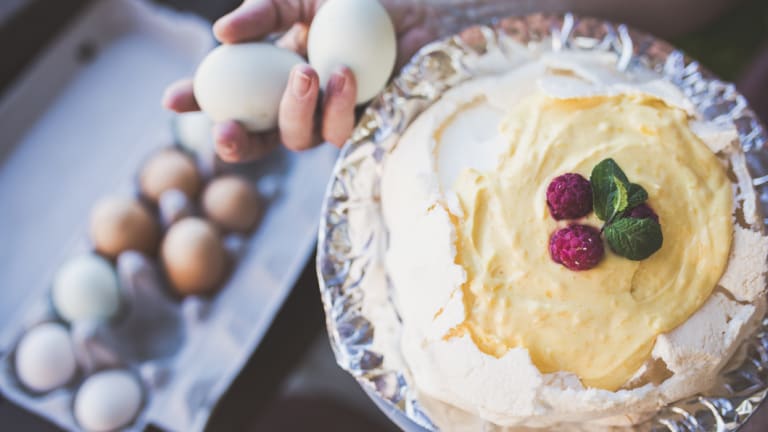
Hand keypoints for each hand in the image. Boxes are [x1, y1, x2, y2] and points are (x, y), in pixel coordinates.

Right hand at [162, 0, 440, 162]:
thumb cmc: (357, 3)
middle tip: (226, 131)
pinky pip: (340, 131)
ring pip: (298, 139)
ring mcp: (329, 119)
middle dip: (237, 143)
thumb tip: (221, 35)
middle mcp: (297, 102)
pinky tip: (342, 74)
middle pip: (257, 139)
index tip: (173, 98)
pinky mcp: (363, 128)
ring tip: (305, 72)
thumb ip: (263, 12)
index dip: (200, 101)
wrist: (416, 12)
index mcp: (273, 73)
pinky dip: (338, 104)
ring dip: (295, 111)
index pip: (230, 94)